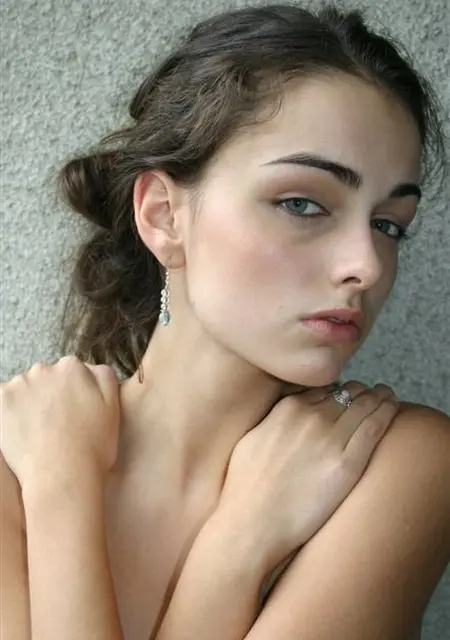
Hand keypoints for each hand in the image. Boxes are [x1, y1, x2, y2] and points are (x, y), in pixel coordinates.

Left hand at [0, 355, 120, 488]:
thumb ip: (102, 376)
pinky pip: (3, 401)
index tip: (72, 414)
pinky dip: (8, 413)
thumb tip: (88, 367)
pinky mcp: (0, 401)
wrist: (64, 475)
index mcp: (73, 367)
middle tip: (57, 425)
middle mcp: (44, 369)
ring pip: (23, 390)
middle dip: (48, 396)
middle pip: (44, 378)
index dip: (71, 394)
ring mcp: (20, 384)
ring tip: (39, 433)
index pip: (69, 372)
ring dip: (28, 404)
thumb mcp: (113, 405)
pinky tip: (21, 432)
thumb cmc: (92, 446)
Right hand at [218, 381, 398, 567]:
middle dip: (358, 393)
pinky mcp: (348, 463)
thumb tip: (286, 416)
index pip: (322, 389)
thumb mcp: (252, 437)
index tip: (343, 398)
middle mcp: (311, 416)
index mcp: (288, 408)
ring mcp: (331, 438)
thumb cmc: (245, 488)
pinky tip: (392, 406)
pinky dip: (387, 411)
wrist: (251, 523)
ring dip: (377, 396)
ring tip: (386, 396)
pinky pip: (375, 426)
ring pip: (364, 403)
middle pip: (346, 392)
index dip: (335, 393)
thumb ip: (274, 420)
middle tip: (369, 397)